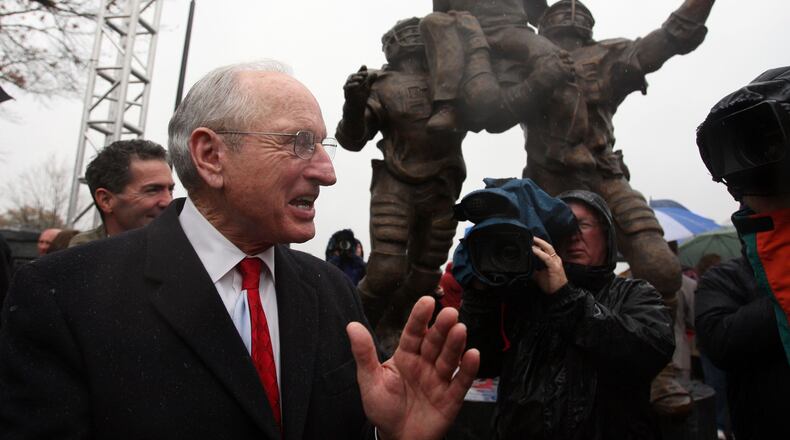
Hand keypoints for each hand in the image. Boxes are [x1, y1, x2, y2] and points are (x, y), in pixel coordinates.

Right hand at [343, 65, 376, 108]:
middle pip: (353, 75)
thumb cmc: (360, 98)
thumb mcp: (367, 88)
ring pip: (350, 80)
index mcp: (355, 81)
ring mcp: (347, 87)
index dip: (360, 70)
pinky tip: (357, 84)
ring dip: (356, 78)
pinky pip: (348, 87)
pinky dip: (352, 85)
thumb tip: (375, 74)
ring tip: (362, 78)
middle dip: (359, 73)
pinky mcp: (346, 92)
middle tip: (366, 73)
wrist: (356, 108)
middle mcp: (350, 83)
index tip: (364, 66)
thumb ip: (370, 81)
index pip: (358, 74)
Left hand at [347, 296, 479, 439]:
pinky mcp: (451, 398)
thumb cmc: (383, 409)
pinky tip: (473, 355)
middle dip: (442, 328)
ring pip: (449, 358)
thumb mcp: (370, 381)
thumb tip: (351, 326)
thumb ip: (363, 354)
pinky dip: (468, 369)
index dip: (420, 317)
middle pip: (434, 343)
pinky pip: (461, 382)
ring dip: (455, 344)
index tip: (427, 300)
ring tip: (460, 329)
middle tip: (450, 313)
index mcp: (405, 356)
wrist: (398, 439)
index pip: (413, 333)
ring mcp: (439, 380)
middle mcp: (425, 364)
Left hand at [531, 236, 567, 294]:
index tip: (530, 240)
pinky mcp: (555, 267)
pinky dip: (540, 253)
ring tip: (531, 240)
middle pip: (547, 246)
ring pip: (548, 249)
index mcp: (552, 260)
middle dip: (539, 240)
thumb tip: (525, 267)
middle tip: (530, 236)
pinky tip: (533, 250)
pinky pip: (547, 257)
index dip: (539, 243)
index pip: (546, 248)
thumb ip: (533, 270)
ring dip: (539, 244)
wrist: (559, 293)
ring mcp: (556, 262)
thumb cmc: (551, 284)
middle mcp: (555, 259)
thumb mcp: (539, 275)